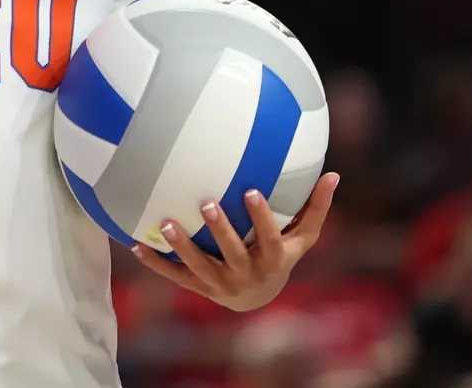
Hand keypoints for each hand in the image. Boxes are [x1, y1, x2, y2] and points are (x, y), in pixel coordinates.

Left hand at [130, 172, 338, 312]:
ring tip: (168, 224)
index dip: (261, 217)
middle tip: (205, 202)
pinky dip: (156, 262)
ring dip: (183, 247)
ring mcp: (221, 284)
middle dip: (221, 230)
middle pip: (233, 253)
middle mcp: (248, 275)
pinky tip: (136, 243)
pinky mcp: (199, 288)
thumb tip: (334, 174)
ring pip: (200, 268)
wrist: (259, 298)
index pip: (269, 238)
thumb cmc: (282, 253)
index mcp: (273, 260)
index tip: (250, 190)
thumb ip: (315, 207)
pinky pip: (175, 276)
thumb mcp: (303, 237)